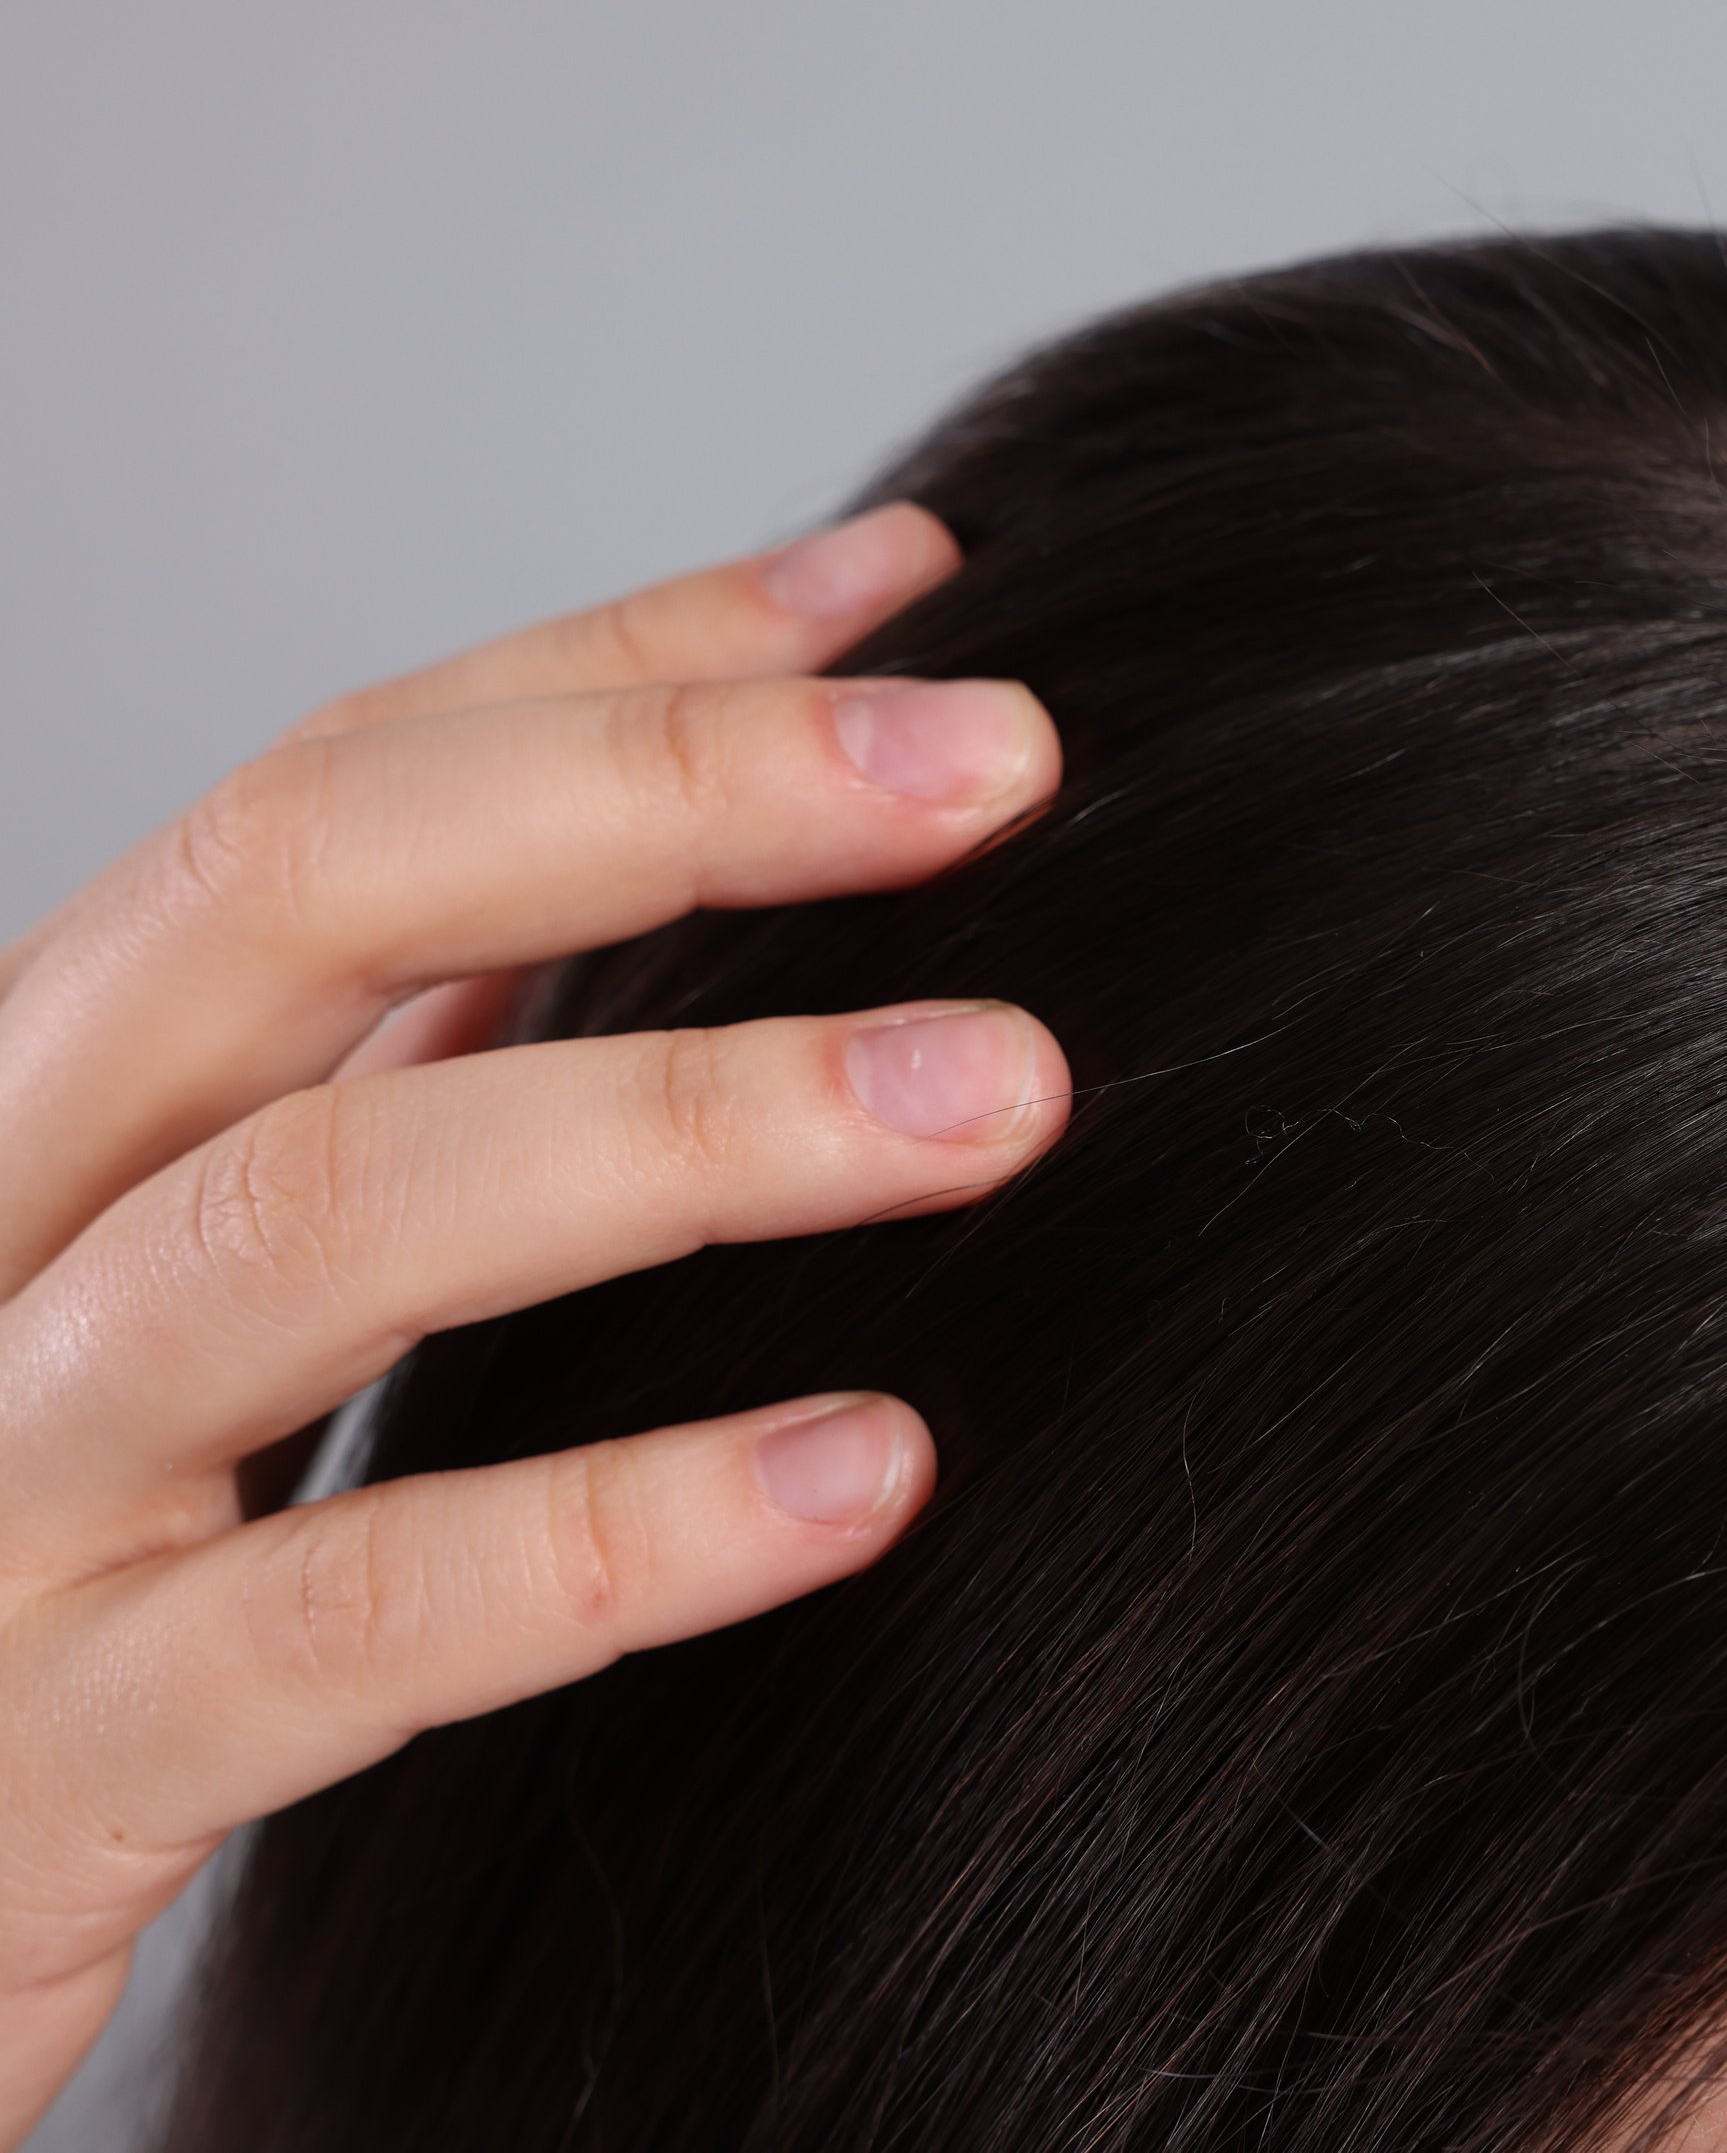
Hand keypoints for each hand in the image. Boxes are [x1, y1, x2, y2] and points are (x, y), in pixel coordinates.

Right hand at [0, 505, 1072, 2146]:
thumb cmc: (65, 1587)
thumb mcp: (217, 1286)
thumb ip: (410, 1069)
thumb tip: (708, 811)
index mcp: (53, 1095)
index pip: (337, 782)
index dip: (629, 660)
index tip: (911, 587)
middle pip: (293, 902)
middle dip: (667, 793)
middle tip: (1002, 760)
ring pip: (317, 1222)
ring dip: (689, 1124)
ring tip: (1003, 1091)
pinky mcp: (37, 1766)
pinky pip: (344, 1612)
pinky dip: (620, 1531)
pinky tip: (869, 1472)